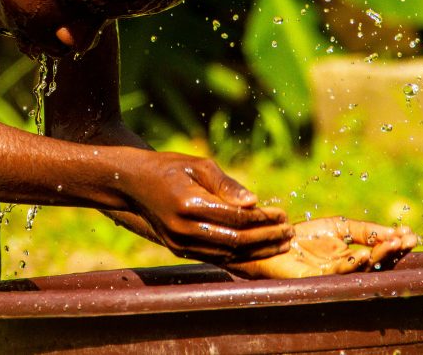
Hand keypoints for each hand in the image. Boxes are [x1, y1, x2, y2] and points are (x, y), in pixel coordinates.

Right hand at [120, 150, 292, 263]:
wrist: (134, 183)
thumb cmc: (170, 168)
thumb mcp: (199, 166)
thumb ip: (227, 185)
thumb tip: (254, 202)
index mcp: (189, 204)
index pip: (236, 218)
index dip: (263, 218)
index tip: (283, 214)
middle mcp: (183, 229)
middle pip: (235, 240)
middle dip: (266, 238)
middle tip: (289, 232)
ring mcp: (179, 243)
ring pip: (227, 253)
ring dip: (257, 251)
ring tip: (280, 244)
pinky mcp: (178, 250)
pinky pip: (215, 257)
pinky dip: (239, 255)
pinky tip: (258, 251)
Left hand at [225, 217, 416, 278]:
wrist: (270, 241)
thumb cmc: (302, 235)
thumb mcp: (337, 226)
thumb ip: (364, 230)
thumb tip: (393, 233)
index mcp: (352, 257)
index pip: (378, 252)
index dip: (395, 244)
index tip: (412, 234)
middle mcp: (345, 268)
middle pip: (374, 263)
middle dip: (392, 251)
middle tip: (408, 240)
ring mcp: (330, 275)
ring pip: (359, 269)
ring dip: (377, 256)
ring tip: (392, 244)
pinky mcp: (314, 278)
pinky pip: (336, 273)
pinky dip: (351, 264)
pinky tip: (363, 255)